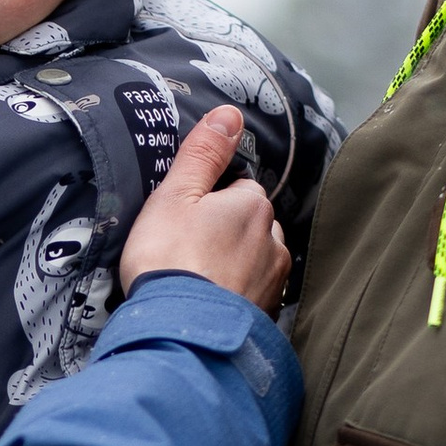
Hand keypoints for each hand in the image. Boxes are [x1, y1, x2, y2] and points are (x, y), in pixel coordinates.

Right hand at [120, 104, 289, 314]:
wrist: (180, 332)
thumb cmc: (171, 261)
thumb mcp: (175, 195)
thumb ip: (203, 153)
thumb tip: (230, 114)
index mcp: (252, 206)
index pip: (237, 189)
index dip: (207, 202)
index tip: (183, 220)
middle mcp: (273, 242)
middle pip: (249, 226)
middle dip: (224, 234)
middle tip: (185, 253)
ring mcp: (273, 282)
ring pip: (254, 261)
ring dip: (233, 267)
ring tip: (196, 281)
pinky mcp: (267, 316)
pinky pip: (251, 296)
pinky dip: (234, 296)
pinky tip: (208, 305)